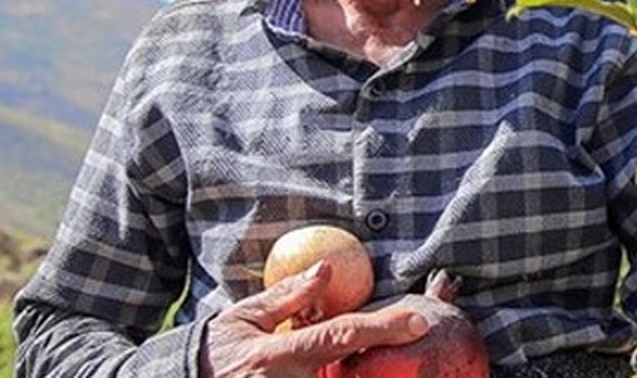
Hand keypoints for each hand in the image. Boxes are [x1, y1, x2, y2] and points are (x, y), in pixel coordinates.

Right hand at [199, 261, 428, 377]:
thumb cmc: (216, 352)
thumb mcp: (244, 319)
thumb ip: (288, 298)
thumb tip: (327, 269)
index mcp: (278, 355)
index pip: (341, 336)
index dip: (383, 327)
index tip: (420, 321)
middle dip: (381, 371)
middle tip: (411, 360)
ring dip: (357, 377)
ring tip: (387, 368)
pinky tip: (344, 372)